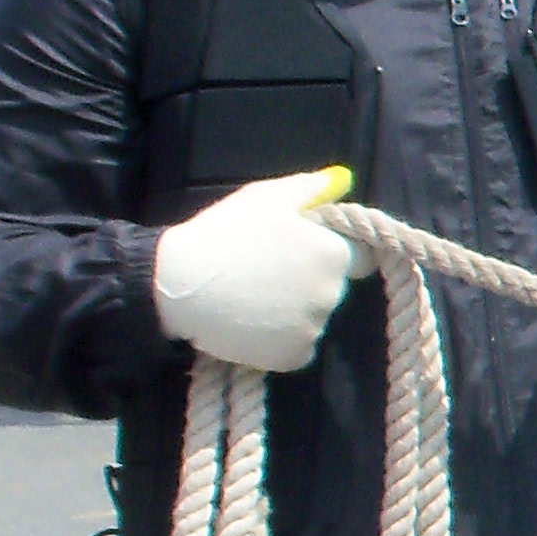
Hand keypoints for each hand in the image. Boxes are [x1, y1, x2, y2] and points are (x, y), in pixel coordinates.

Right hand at [152, 166, 366, 371]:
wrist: (179, 284)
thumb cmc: (224, 233)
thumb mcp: (266, 197)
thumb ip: (310, 188)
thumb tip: (343, 180)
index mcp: (333, 254)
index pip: (357, 258)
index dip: (329, 253)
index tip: (300, 252)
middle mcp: (332, 294)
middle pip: (331, 288)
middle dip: (308, 280)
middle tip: (265, 272)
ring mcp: (313, 328)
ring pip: (312, 318)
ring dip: (292, 310)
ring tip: (251, 296)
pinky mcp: (293, 356)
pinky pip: (297, 347)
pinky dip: (280, 339)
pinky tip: (251, 321)